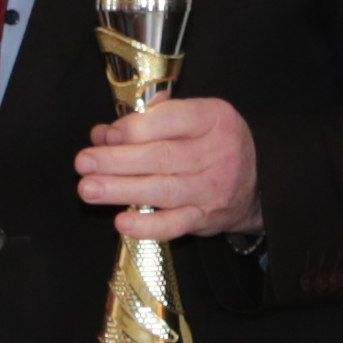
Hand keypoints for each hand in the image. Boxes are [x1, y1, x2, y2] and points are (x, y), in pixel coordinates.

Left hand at [82, 95, 260, 240]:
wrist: (259, 180)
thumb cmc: (214, 142)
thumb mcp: (196, 116)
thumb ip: (152, 118)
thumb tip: (105, 133)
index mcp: (213, 119)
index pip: (171, 120)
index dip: (134, 128)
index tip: (106, 135)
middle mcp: (216, 153)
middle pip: (161, 157)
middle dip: (117, 160)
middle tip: (84, 162)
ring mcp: (211, 189)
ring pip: (162, 190)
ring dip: (121, 190)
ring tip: (89, 189)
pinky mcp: (204, 218)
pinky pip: (174, 225)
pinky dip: (147, 226)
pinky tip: (121, 222)